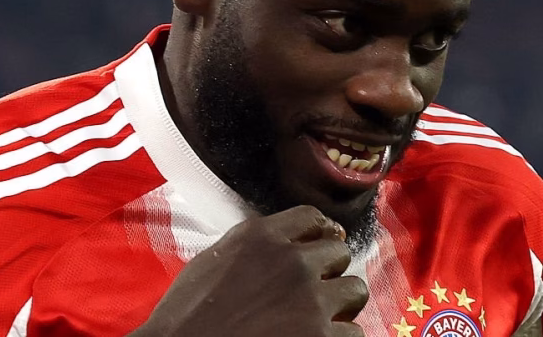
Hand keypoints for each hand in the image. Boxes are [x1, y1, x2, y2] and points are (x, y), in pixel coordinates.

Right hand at [131, 205, 367, 336]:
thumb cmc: (187, 316)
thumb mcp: (213, 261)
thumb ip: (253, 248)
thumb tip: (285, 245)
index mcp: (261, 237)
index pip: (311, 217)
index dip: (320, 233)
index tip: (322, 246)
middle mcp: (292, 261)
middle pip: (338, 251)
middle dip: (329, 271)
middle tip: (315, 291)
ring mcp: (310, 300)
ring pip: (355, 290)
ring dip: (341, 304)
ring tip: (323, 318)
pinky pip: (353, 331)